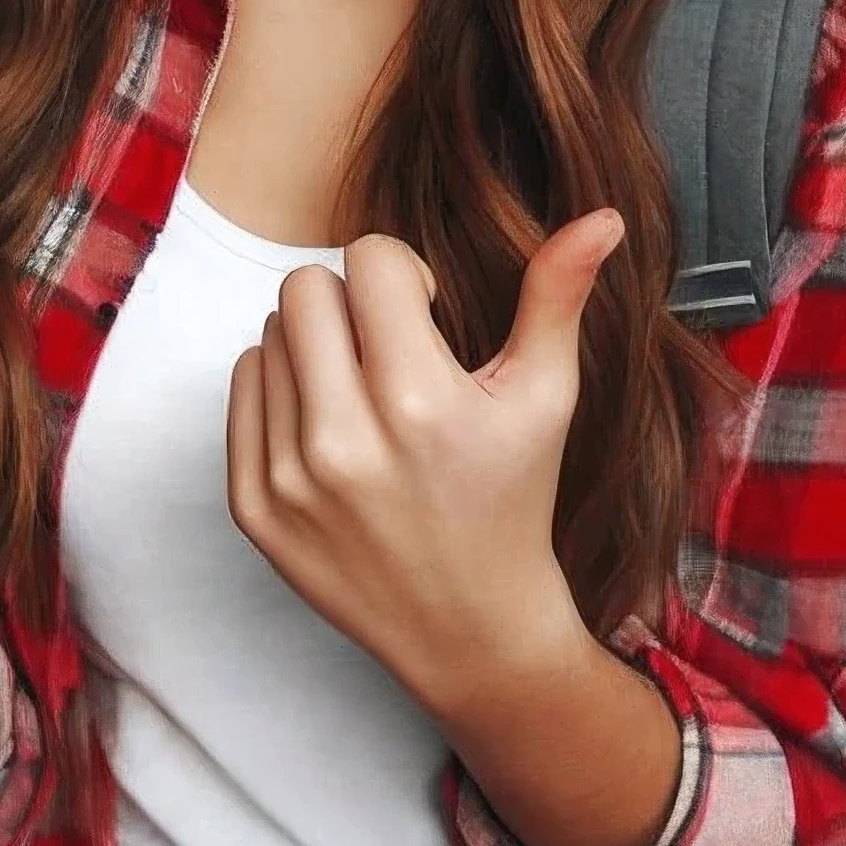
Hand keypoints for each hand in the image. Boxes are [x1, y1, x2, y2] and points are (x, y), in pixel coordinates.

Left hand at [225, 209, 623, 722]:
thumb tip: (602, 216)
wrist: (470, 629)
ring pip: (270, 332)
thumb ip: (559, 295)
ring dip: (315, 346)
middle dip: (351, 302)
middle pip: (304, 286)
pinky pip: (243, 386)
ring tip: (362, 392)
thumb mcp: (546, 396)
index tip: (428, 316)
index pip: (368, 259)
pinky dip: (281, 390)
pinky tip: (330, 425)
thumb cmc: (513, 500)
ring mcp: (290, 479)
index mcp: (420, 402)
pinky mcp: (254, 508)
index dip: (404, 275)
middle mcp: (344, 441)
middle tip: (388, 348)